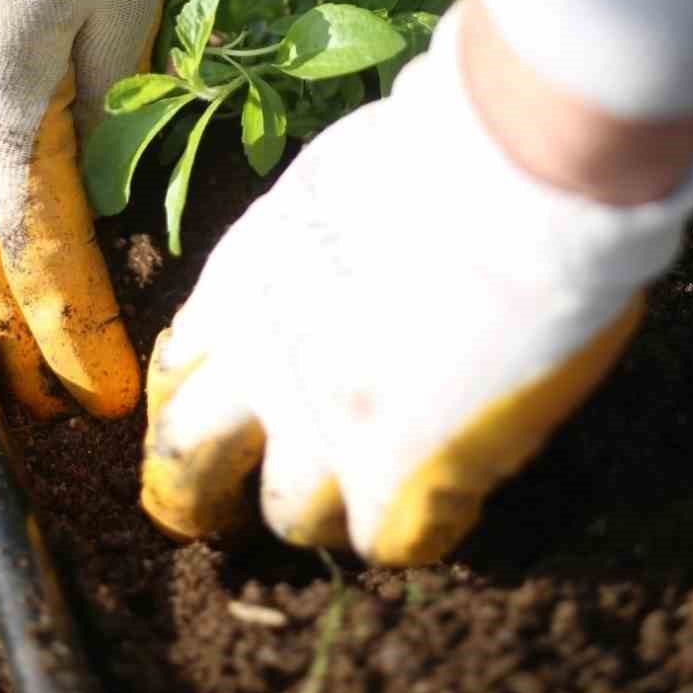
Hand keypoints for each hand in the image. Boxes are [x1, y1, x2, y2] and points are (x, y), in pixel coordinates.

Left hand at [141, 2, 692, 563]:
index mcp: (241, 279)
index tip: (216, 408)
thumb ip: (309, 257)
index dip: (197, 397)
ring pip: (288, 514)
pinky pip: (389, 542)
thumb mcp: (333, 192)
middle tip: (216, 512)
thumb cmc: (444, 150)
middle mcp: (259, 362)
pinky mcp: (394, 483)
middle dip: (196, 493)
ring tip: (368, 496)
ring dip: (327, 506)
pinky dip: (421, 524)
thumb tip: (336, 282)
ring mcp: (320, 431)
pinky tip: (457, 492)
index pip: (181, 364)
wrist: (510, 176)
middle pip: (188, 460)